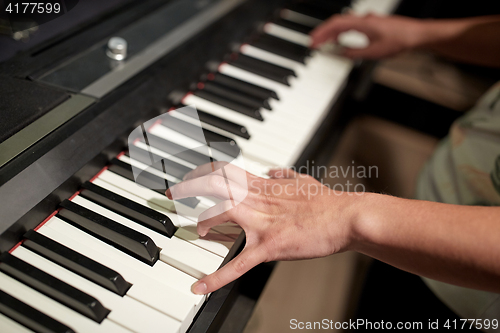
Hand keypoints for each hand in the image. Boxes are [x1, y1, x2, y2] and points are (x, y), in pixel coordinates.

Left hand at [165, 162, 361, 294]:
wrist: (344, 217)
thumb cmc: (326, 201)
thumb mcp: (302, 180)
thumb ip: (283, 175)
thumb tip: (273, 171)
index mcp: (264, 185)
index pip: (226, 171)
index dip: (204, 171)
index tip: (191, 174)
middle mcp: (258, 199)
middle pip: (215, 184)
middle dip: (190, 186)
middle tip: (173, 193)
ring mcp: (261, 222)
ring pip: (221, 213)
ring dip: (203, 222)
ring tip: (196, 232)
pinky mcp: (269, 246)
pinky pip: (238, 263)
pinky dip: (217, 277)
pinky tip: (201, 286)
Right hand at [310, 14, 423, 58]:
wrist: (417, 35)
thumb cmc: (400, 40)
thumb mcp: (374, 52)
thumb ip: (354, 53)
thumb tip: (340, 54)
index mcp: (362, 23)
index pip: (336, 24)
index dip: (322, 32)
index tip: (313, 41)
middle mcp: (364, 19)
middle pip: (337, 23)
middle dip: (323, 33)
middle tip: (313, 43)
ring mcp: (368, 21)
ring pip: (344, 24)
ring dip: (332, 33)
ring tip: (323, 43)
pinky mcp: (372, 24)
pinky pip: (352, 26)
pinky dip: (342, 33)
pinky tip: (340, 41)